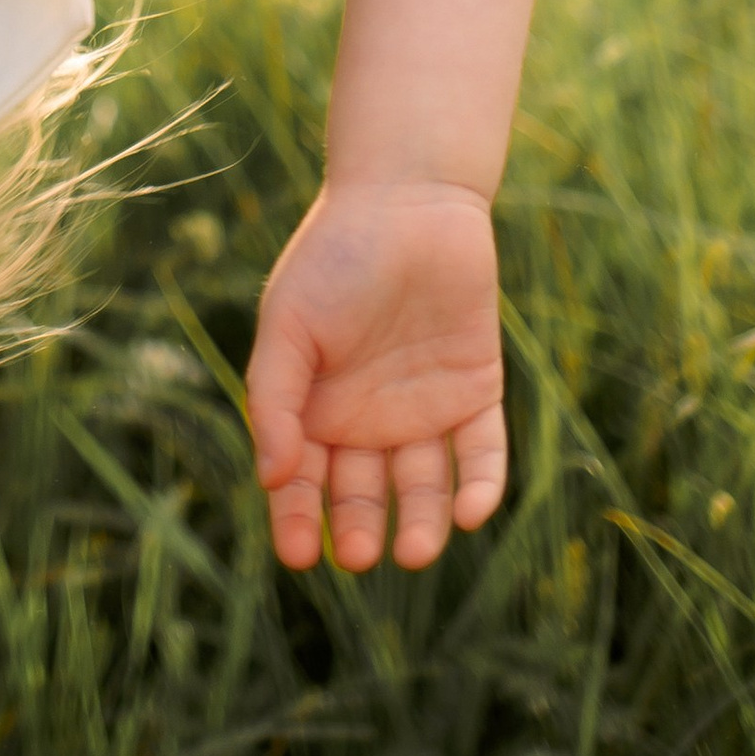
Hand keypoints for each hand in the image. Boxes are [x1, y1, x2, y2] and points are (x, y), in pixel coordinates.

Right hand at [245, 178, 505, 572]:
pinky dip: (479, 485)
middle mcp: (369, 416)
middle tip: (360, 553)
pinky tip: (470, 512)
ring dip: (423, 520)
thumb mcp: (289, 326)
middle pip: (363, 492)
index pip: (303, 480)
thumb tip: (272, 477)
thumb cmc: (334, 257)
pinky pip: (482, 452)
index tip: (297, 556)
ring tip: (417, 549)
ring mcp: (425, 406)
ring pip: (426, 485)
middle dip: (359, 526)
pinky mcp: (477, 390)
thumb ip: (275, 400)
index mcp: (316, 405)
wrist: (409, 199)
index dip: (296, 520)